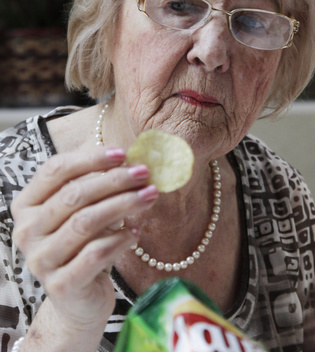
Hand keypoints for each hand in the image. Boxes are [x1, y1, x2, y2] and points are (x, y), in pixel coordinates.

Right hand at [11, 147, 157, 341]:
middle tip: (144, 173)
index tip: (123, 153)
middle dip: (114, 180)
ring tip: (150, 196)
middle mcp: (27, 231)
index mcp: (27, 205)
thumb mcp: (83, 212)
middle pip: (73, 195)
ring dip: (123, 204)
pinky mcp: (61, 285)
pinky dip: (120, 239)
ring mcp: (41, 260)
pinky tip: (136, 232)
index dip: (90, 158)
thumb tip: (132, 162)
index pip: (55, 170)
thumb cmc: (83, 245)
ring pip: (85, 222)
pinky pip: (96, 253)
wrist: (79, 300)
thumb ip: (96, 187)